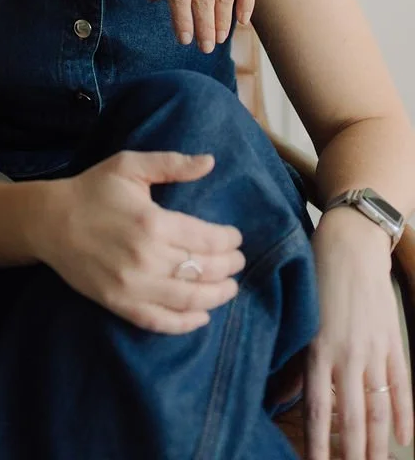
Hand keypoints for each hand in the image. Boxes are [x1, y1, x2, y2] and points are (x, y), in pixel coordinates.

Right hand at [30, 149, 243, 333]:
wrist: (49, 221)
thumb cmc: (92, 189)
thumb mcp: (129, 166)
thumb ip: (171, 164)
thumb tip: (210, 161)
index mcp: (152, 222)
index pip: (207, 239)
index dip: (228, 241)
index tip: (236, 238)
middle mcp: (147, 258)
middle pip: (203, 270)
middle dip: (228, 267)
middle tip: (238, 262)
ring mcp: (133, 286)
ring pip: (189, 299)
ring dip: (217, 296)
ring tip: (229, 288)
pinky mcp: (120, 304)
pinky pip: (161, 322)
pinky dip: (186, 324)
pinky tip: (202, 317)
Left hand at [304, 209, 412, 459]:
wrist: (352, 243)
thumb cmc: (315, 274)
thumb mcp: (297, 315)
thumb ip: (293, 359)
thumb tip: (280, 396)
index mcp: (318, 349)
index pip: (317, 408)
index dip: (318, 443)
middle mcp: (348, 355)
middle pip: (353, 418)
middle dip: (353, 454)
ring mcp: (374, 351)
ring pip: (379, 409)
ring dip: (379, 444)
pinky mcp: (393, 342)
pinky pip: (401, 386)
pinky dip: (405, 415)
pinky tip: (404, 440)